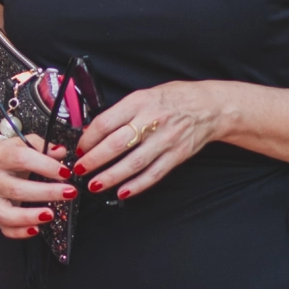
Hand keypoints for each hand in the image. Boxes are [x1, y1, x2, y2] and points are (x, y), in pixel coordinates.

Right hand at [0, 132, 72, 239]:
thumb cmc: (8, 154)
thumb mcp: (23, 142)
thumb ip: (43, 146)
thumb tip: (60, 153)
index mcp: (1, 157)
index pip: (22, 159)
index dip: (46, 166)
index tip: (65, 172)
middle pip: (18, 189)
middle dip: (47, 192)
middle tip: (69, 193)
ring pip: (8, 213)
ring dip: (30, 216)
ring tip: (50, 214)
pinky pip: (5, 228)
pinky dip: (20, 232)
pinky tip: (36, 229)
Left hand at [72, 83, 224, 198]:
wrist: (209, 107)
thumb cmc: (174, 99)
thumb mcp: (144, 95)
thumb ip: (120, 113)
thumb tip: (94, 131)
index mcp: (139, 103)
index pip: (106, 123)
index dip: (89, 138)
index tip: (80, 148)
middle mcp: (152, 121)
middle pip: (117, 144)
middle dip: (94, 160)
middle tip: (81, 169)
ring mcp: (165, 140)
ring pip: (134, 162)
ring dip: (111, 176)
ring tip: (95, 185)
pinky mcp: (177, 155)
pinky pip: (154, 174)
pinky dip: (137, 185)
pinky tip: (123, 192)